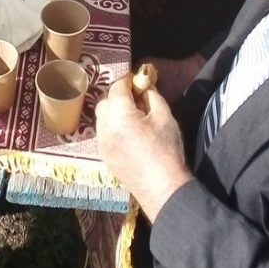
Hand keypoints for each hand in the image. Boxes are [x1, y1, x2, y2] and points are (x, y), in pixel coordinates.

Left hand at [96, 77, 191, 221]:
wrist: (162, 187)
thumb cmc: (166, 149)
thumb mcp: (164, 116)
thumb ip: (152, 95)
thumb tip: (144, 84)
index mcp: (120, 114)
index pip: (117, 87)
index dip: (128, 80)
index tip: (139, 80)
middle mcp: (105, 126)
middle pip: (106, 100)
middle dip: (119, 95)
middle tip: (137, 98)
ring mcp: (101, 142)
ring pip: (102, 116)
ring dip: (113, 110)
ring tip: (132, 116)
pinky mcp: (103, 154)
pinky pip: (103, 131)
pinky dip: (111, 125)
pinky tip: (127, 132)